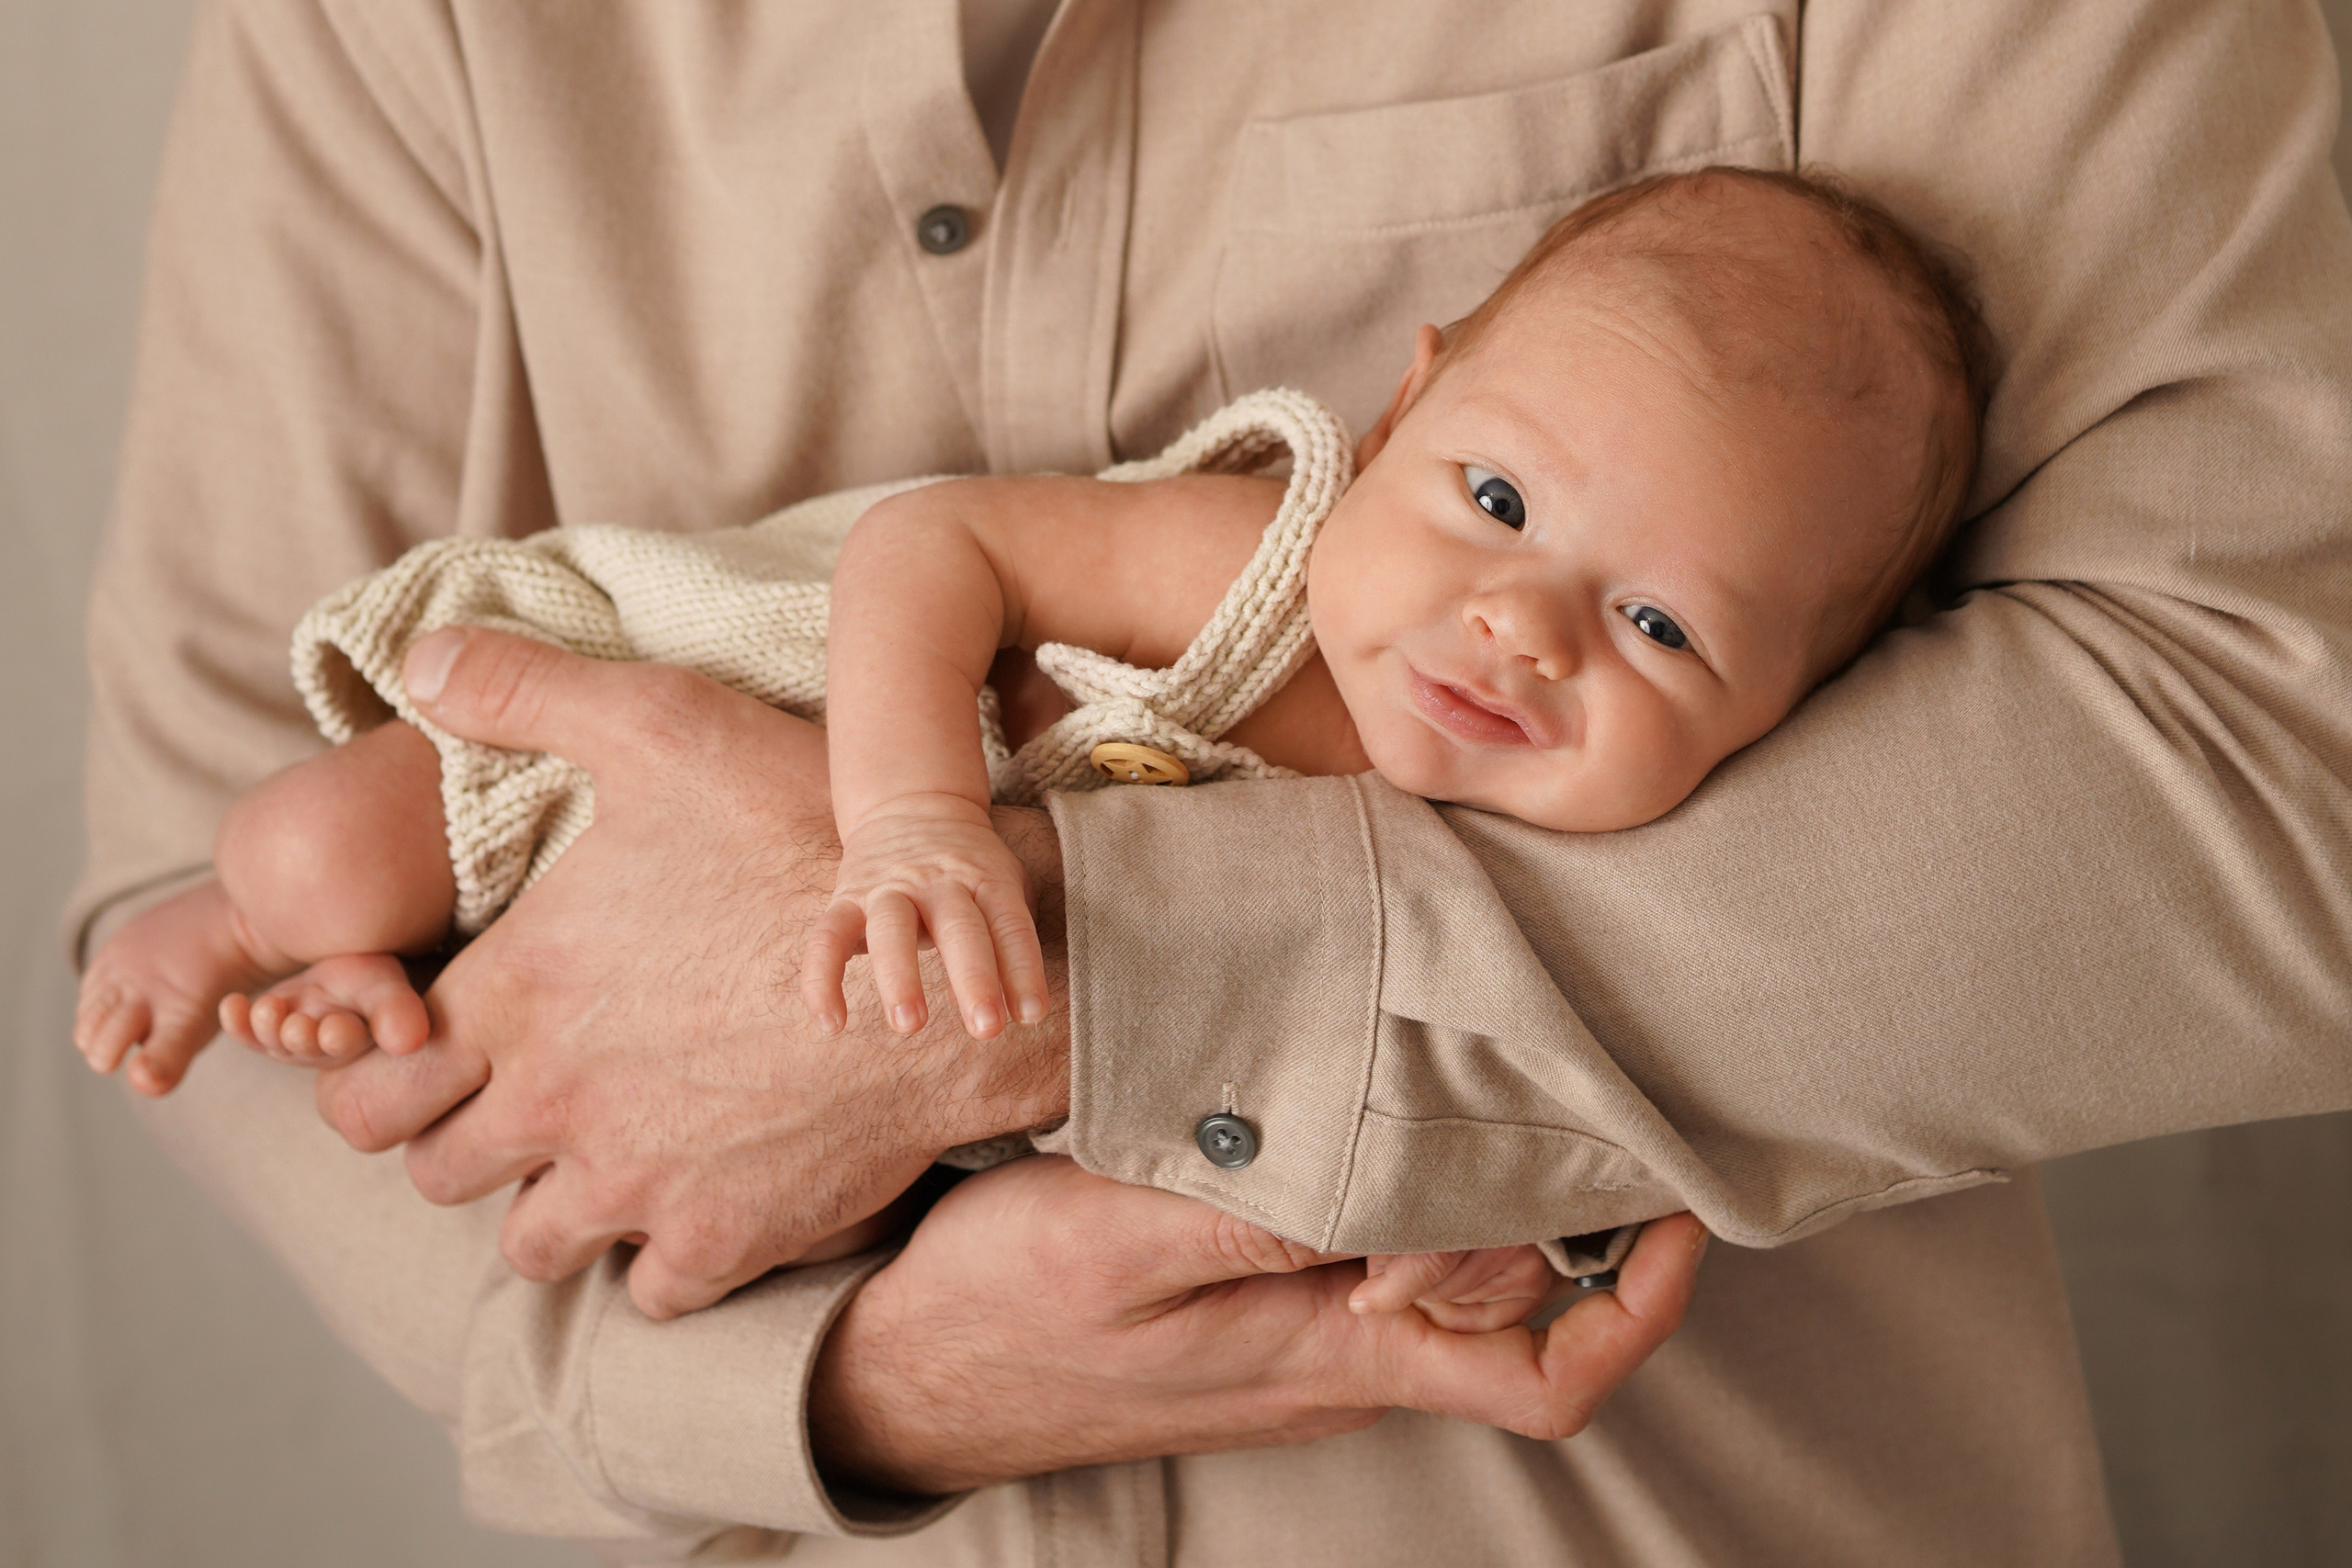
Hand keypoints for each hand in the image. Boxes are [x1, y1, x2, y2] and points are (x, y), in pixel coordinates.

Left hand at [313, 628, 1069, 1318]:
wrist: (944, 967)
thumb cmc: (805, 837)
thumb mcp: (667, 728)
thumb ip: (529, 691)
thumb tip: (416, 656)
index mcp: (518, 996)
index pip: (369, 1085)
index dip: (382, 1073)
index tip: (426, 1058)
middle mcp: (555, 1105)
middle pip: (434, 1173)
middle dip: (459, 1141)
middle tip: (509, 1106)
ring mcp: (637, 1185)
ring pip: (532, 1245)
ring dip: (552, 1207)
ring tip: (599, 1159)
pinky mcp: (723, 1239)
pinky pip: (652, 1295)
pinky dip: (664, 1261)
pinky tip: (695, 1202)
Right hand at [803, 797, 1048, 1039]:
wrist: (910, 803)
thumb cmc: (970, 869)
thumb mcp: (1004, 884)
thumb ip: (1012, 938)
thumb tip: (1016, 1010)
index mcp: (986, 878)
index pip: (1011, 924)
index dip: (1023, 969)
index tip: (1032, 1015)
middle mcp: (938, 881)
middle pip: (960, 928)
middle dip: (974, 978)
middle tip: (987, 1029)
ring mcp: (887, 888)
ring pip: (891, 929)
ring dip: (899, 977)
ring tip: (909, 1026)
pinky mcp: (845, 899)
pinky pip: (826, 939)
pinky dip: (821, 981)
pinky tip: (830, 1025)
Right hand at [809, 1157, 1707, 1492]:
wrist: (914, 1377)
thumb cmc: (1004, 1309)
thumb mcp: (1112, 1238)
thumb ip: (1250, 1211)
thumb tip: (1389, 1171)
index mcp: (1330, 1353)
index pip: (1541, 1374)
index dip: (1635, 1306)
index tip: (1675, 1209)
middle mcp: (1344, 1362)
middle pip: (1522, 1310)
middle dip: (1573, 1212)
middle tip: (1583, 1081)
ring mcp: (1308, 1344)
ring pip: (1460, 1286)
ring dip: (1495, 1193)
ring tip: (1496, 1071)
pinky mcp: (1268, 1315)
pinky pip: (1387, 1266)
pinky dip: (1421, 1193)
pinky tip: (1389, 1111)